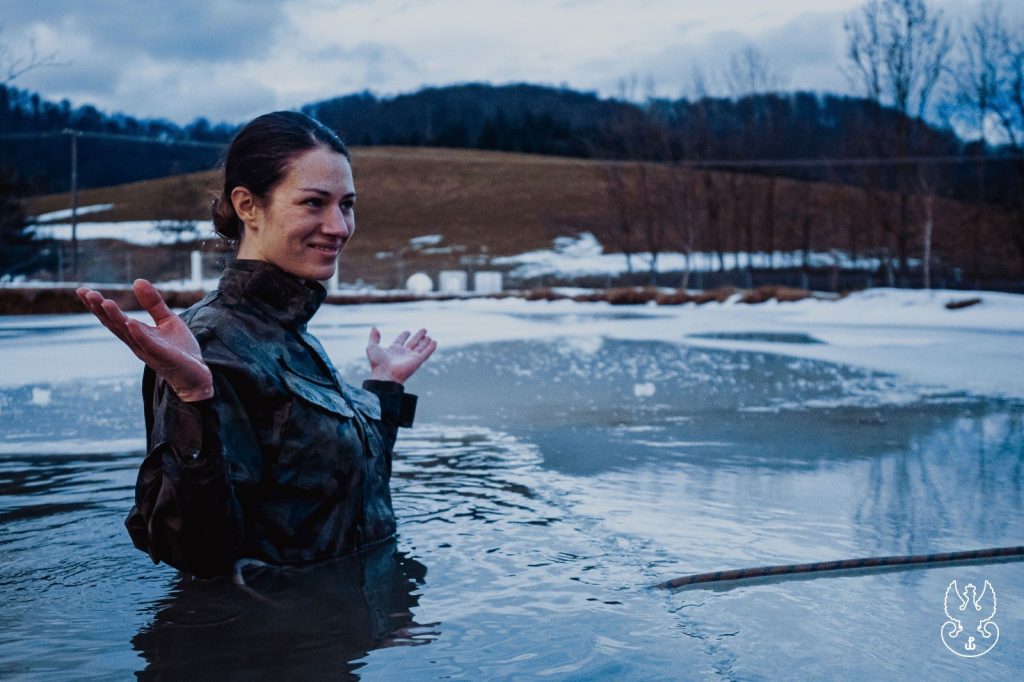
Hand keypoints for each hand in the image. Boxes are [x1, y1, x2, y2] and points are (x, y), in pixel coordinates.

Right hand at [76, 279, 213, 401]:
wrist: (197, 375)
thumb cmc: (180, 349)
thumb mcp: (167, 320)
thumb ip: (153, 303)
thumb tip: (137, 281)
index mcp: (137, 334)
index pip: (113, 319)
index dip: (98, 306)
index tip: (83, 291)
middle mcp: (138, 343)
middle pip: (114, 325)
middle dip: (99, 310)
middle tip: (86, 293)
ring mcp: (149, 351)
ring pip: (128, 334)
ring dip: (116, 319)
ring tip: (105, 302)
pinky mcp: (164, 357)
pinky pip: (149, 345)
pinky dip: (139, 334)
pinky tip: (131, 323)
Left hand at [366, 327, 436, 384]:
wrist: (385, 375)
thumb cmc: (378, 363)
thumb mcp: (372, 347)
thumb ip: (373, 337)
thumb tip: (374, 328)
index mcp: (393, 350)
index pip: (400, 341)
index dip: (404, 335)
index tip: (407, 332)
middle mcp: (403, 353)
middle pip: (413, 343)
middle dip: (418, 336)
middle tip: (424, 330)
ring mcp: (411, 357)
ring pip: (421, 347)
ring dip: (425, 342)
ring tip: (429, 336)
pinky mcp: (418, 360)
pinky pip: (426, 353)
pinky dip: (431, 347)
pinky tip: (435, 342)